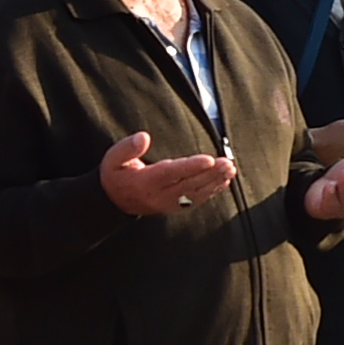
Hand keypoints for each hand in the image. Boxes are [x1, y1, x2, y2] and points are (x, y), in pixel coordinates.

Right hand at [97, 129, 236, 215]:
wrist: (114, 202)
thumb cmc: (116, 175)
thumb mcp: (112, 160)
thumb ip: (127, 148)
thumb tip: (144, 137)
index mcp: (145, 182)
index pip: (171, 174)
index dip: (191, 167)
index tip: (209, 160)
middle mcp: (159, 195)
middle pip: (189, 185)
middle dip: (210, 174)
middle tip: (227, 163)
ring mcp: (169, 204)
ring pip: (196, 194)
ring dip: (215, 182)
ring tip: (231, 169)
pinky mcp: (175, 207)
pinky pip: (197, 200)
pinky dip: (212, 191)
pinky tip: (224, 181)